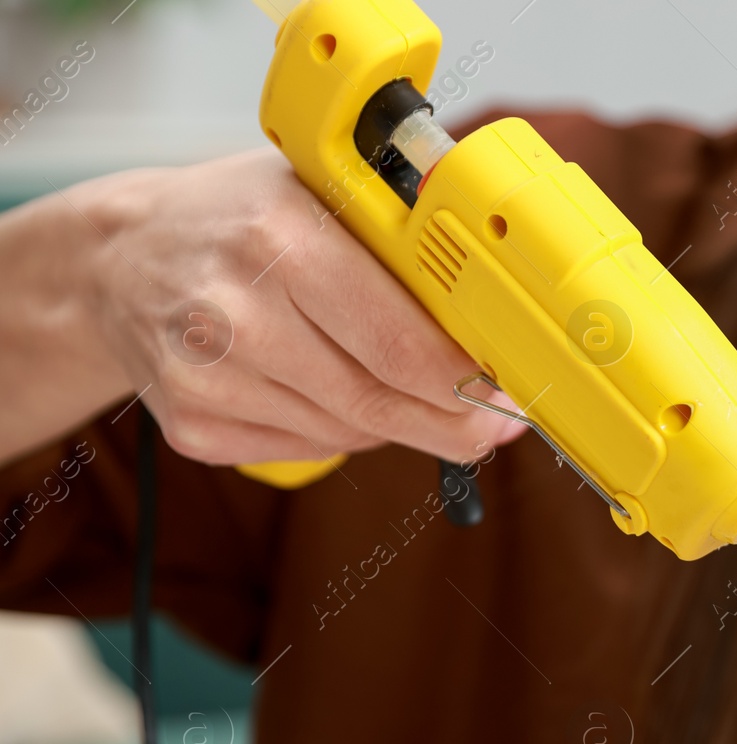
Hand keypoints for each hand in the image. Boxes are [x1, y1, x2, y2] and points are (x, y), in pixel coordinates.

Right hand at [81, 149, 521, 464]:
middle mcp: (234, 311)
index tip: (508, 394)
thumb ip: (401, 242)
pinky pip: (306, 448)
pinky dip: (338, 430)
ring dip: (393, 420)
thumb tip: (496, 313)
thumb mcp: (320, 192)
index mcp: (280, 239)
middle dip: (451, 423)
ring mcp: (206, 376)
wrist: (118, 257)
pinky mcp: (192, 425)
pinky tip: (324, 386)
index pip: (400, 344)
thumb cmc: (239, 217)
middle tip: (492, 426)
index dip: (466, 383)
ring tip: (397, 386)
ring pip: (349, 432)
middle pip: (379, 402)